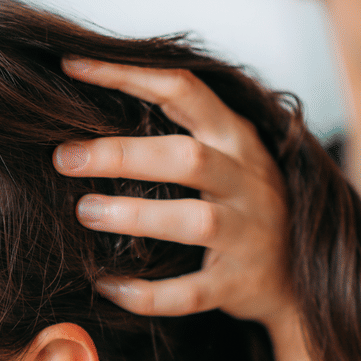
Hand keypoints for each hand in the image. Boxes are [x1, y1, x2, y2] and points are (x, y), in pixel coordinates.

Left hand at [54, 58, 295, 331]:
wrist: (296, 279)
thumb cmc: (239, 207)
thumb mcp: (224, 159)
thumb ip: (176, 136)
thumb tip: (88, 124)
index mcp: (235, 140)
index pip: (183, 90)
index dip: (127, 76)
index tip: (73, 67)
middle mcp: (245, 182)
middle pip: (186, 157)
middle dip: (121, 155)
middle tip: (64, 158)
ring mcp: (245, 234)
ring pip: (193, 220)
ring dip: (135, 216)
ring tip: (85, 211)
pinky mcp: (236, 284)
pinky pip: (188, 292)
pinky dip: (145, 293)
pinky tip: (106, 286)